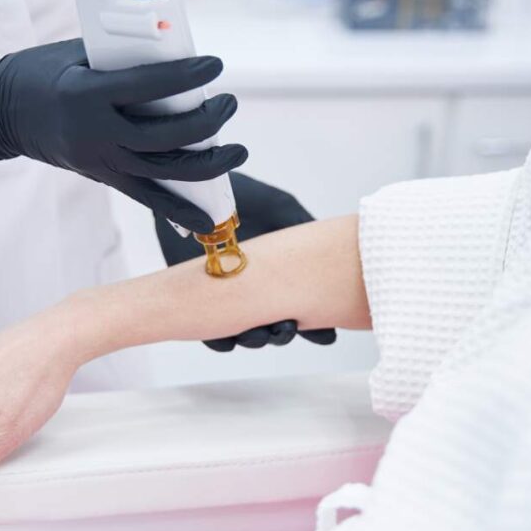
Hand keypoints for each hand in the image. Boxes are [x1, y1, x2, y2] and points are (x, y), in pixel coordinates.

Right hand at [0, 38, 246, 233]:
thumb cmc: (39, 73)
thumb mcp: (78, 54)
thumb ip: (124, 57)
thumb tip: (178, 57)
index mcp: (86, 95)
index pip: (147, 87)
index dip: (186, 76)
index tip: (214, 64)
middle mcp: (96, 135)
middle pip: (165, 138)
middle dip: (207, 122)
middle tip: (227, 103)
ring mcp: (101, 162)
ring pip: (164, 172)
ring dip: (208, 165)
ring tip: (237, 151)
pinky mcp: (104, 178)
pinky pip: (149, 199)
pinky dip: (181, 210)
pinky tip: (209, 217)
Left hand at [155, 172, 337, 350]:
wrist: (197, 190)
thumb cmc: (239, 196)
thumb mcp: (279, 208)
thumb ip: (304, 231)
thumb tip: (333, 253)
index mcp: (279, 271)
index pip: (301, 304)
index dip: (316, 325)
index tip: (327, 335)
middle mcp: (255, 286)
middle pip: (275, 324)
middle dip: (284, 333)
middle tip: (288, 328)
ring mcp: (228, 294)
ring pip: (245, 332)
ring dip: (256, 338)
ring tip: (263, 333)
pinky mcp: (198, 296)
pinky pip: (210, 329)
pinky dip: (221, 339)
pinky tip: (232, 337)